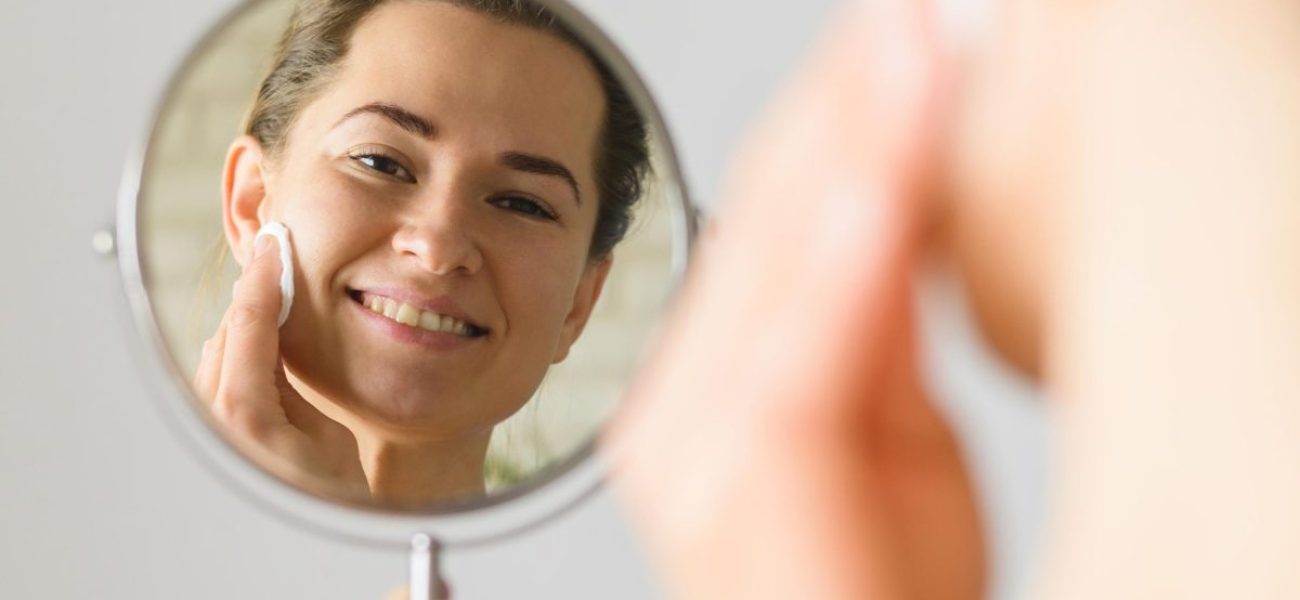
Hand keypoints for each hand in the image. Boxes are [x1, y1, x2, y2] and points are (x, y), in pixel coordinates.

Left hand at [194, 234, 367, 494]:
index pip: (250, 321)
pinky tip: (265, 343)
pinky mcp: (214, 432)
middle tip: (278, 258)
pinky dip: (240, 348)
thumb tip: (281, 337)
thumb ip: (293, 378)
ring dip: (247, 322)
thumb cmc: (328, 493)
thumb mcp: (324, 428)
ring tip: (276, 296)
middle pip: (229, 329)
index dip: (265, 277)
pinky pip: (220, 373)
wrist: (311, 540)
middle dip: (254, 294)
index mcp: (245, 408)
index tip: (275, 245)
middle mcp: (215, 413)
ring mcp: (209, 423)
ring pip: (221, 349)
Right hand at [606, 1, 982, 597]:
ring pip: (778, 257)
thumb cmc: (870, 584)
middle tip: (902, 18)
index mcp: (720, 381)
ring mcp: (691, 429)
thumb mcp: (899, 428)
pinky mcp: (730, 466)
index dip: (845, 119)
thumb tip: (895, 196)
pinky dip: (848, 246)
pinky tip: (884, 171)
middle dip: (846, 107)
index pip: (780, 217)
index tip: (898, 39)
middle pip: (767, 218)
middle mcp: (687, 396)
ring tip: (910, 53)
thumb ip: (882, 317)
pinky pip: (798, 334)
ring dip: (854, 146)